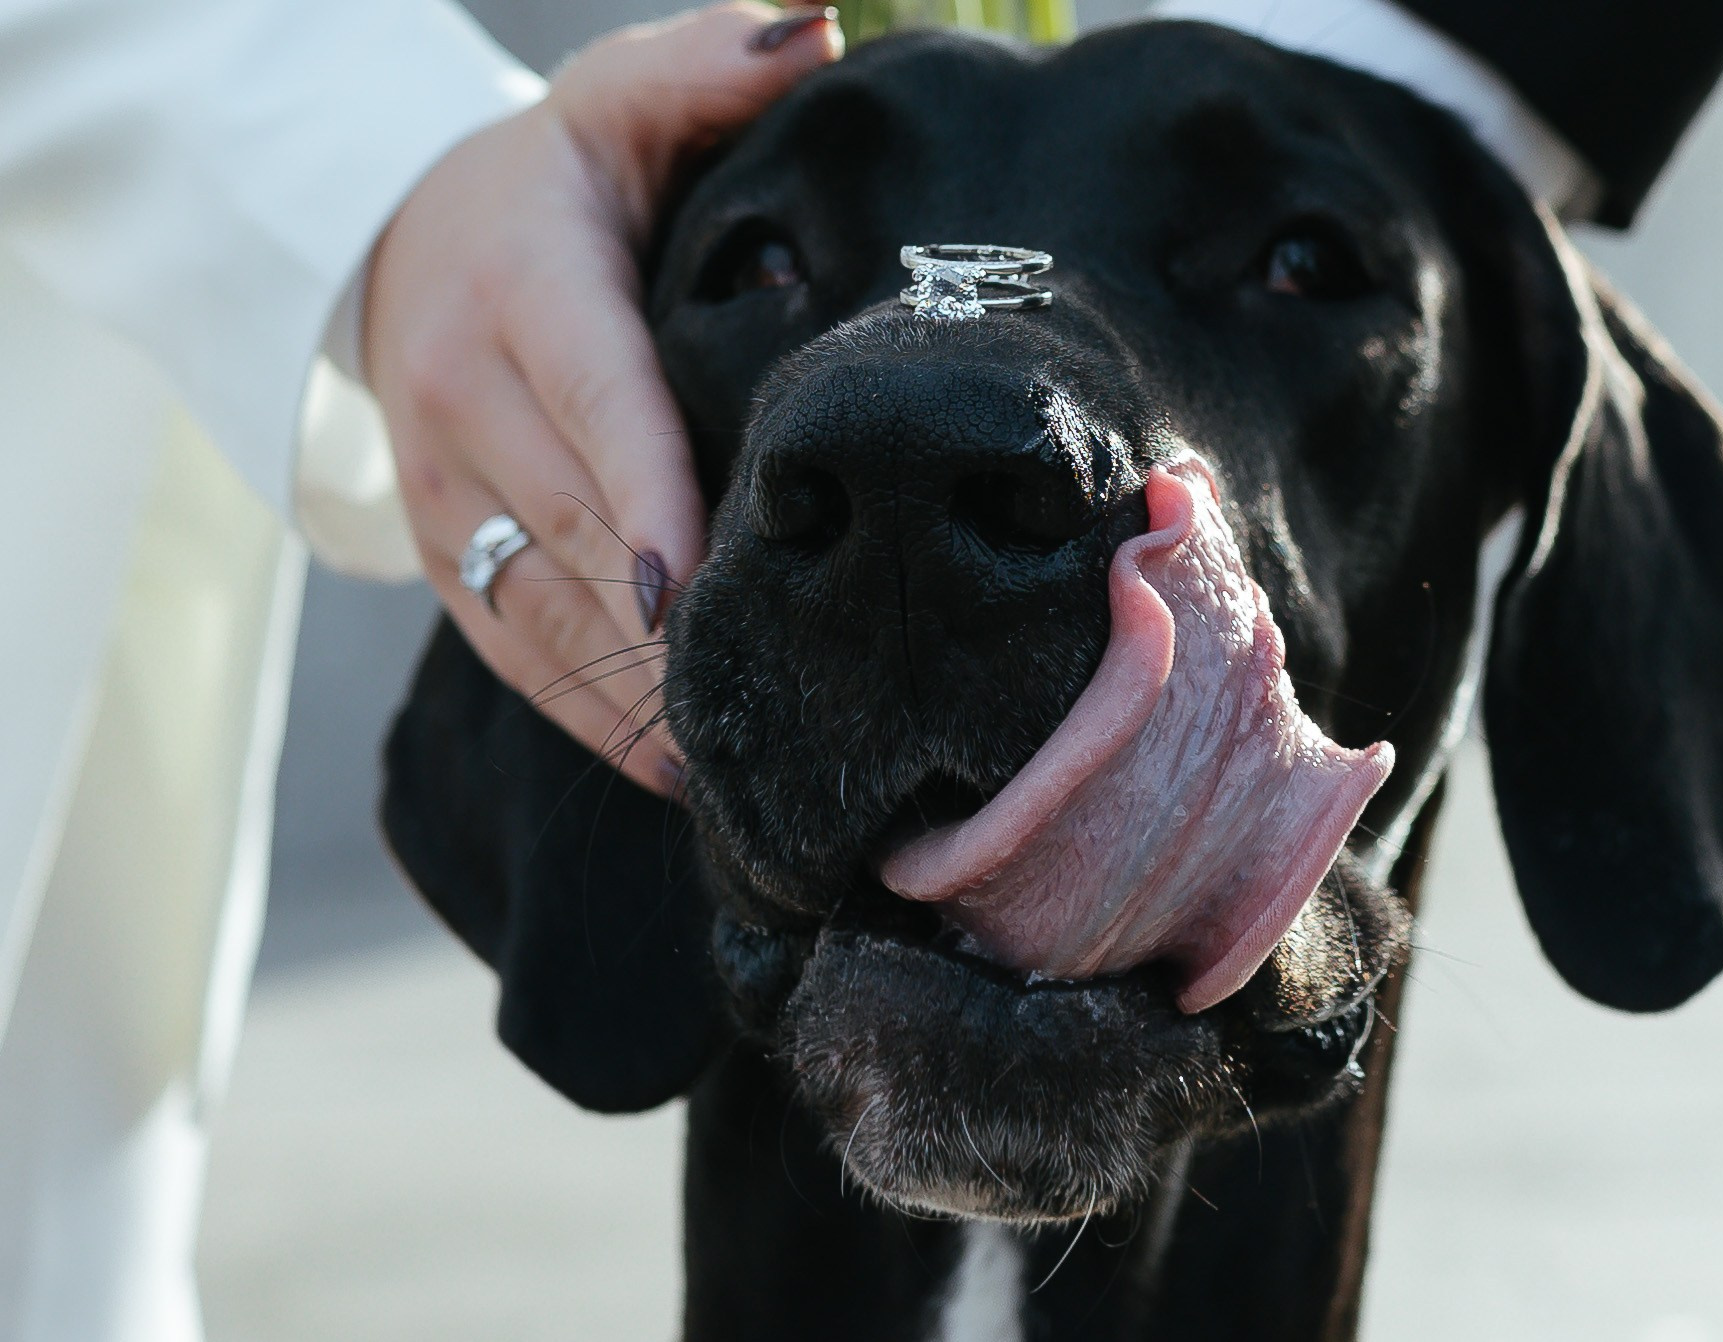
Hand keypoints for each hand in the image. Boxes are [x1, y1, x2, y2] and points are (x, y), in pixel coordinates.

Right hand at [362, 2, 840, 795]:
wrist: (400, 250)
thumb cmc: (557, 183)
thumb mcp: (620, 100)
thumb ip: (710, 66)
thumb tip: (816, 21)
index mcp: (524, 294)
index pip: (598, 408)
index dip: (649, 502)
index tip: (700, 591)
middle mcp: (466, 404)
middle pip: (583, 529)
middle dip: (674, 622)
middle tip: (793, 699)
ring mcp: (449, 496)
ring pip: (545, 611)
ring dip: (635, 694)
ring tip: (741, 766)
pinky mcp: (447, 559)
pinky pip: (517, 653)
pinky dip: (590, 715)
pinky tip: (671, 767)